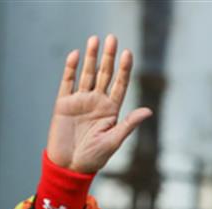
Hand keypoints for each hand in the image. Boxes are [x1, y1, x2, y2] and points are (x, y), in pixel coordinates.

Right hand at [46, 35, 151, 172]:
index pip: (120, 85)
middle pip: (104, 75)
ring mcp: (80, 102)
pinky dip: (71, 69)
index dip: (124, 69)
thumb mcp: (113, 141)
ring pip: (87, 74)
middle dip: (108, 57)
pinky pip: (68, 83)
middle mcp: (97, 103)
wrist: (69, 167)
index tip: (128, 53)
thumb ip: (129, 124)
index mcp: (111, 111)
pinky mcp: (63, 104)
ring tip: (95, 39)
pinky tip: (76, 55)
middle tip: (112, 38)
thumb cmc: (94, 159)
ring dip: (90, 57)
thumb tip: (149, 110)